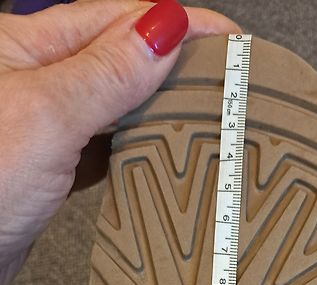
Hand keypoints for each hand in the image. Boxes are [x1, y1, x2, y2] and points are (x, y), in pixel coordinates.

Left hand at [0, 0, 239, 284]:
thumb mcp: (45, 116)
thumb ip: (106, 74)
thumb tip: (164, 31)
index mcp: (25, 46)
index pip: (119, 19)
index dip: (180, 26)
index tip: (231, 41)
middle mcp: (32, 81)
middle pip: (120, 60)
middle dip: (176, 66)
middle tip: (229, 82)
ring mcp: (40, 128)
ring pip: (114, 107)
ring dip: (159, 110)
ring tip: (204, 117)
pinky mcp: (46, 172)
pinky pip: (102, 150)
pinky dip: (134, 152)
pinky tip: (154, 158)